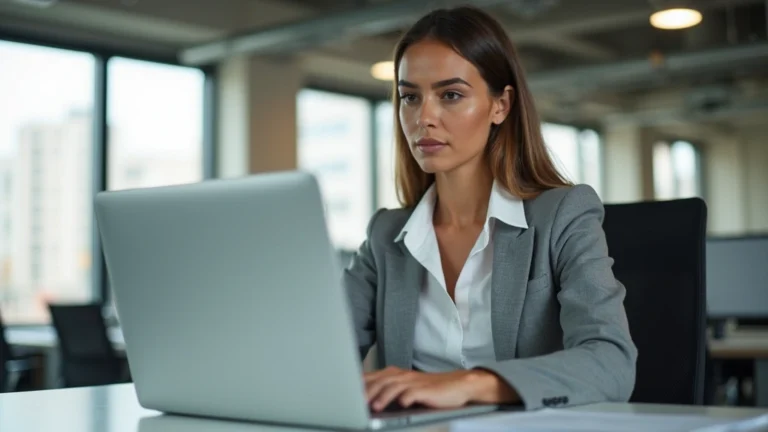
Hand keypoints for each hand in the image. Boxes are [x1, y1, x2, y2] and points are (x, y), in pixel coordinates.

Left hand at [364, 366, 518, 411]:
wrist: (458, 385)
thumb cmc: (430, 388)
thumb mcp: (406, 386)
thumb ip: (388, 388)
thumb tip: (366, 397)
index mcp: (396, 374)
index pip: (374, 377)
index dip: (360, 385)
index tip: (346, 393)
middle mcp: (404, 376)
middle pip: (381, 381)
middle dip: (367, 392)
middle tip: (356, 403)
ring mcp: (415, 382)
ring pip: (395, 387)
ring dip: (383, 396)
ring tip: (375, 407)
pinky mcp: (427, 390)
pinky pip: (414, 393)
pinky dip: (405, 398)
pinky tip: (400, 404)